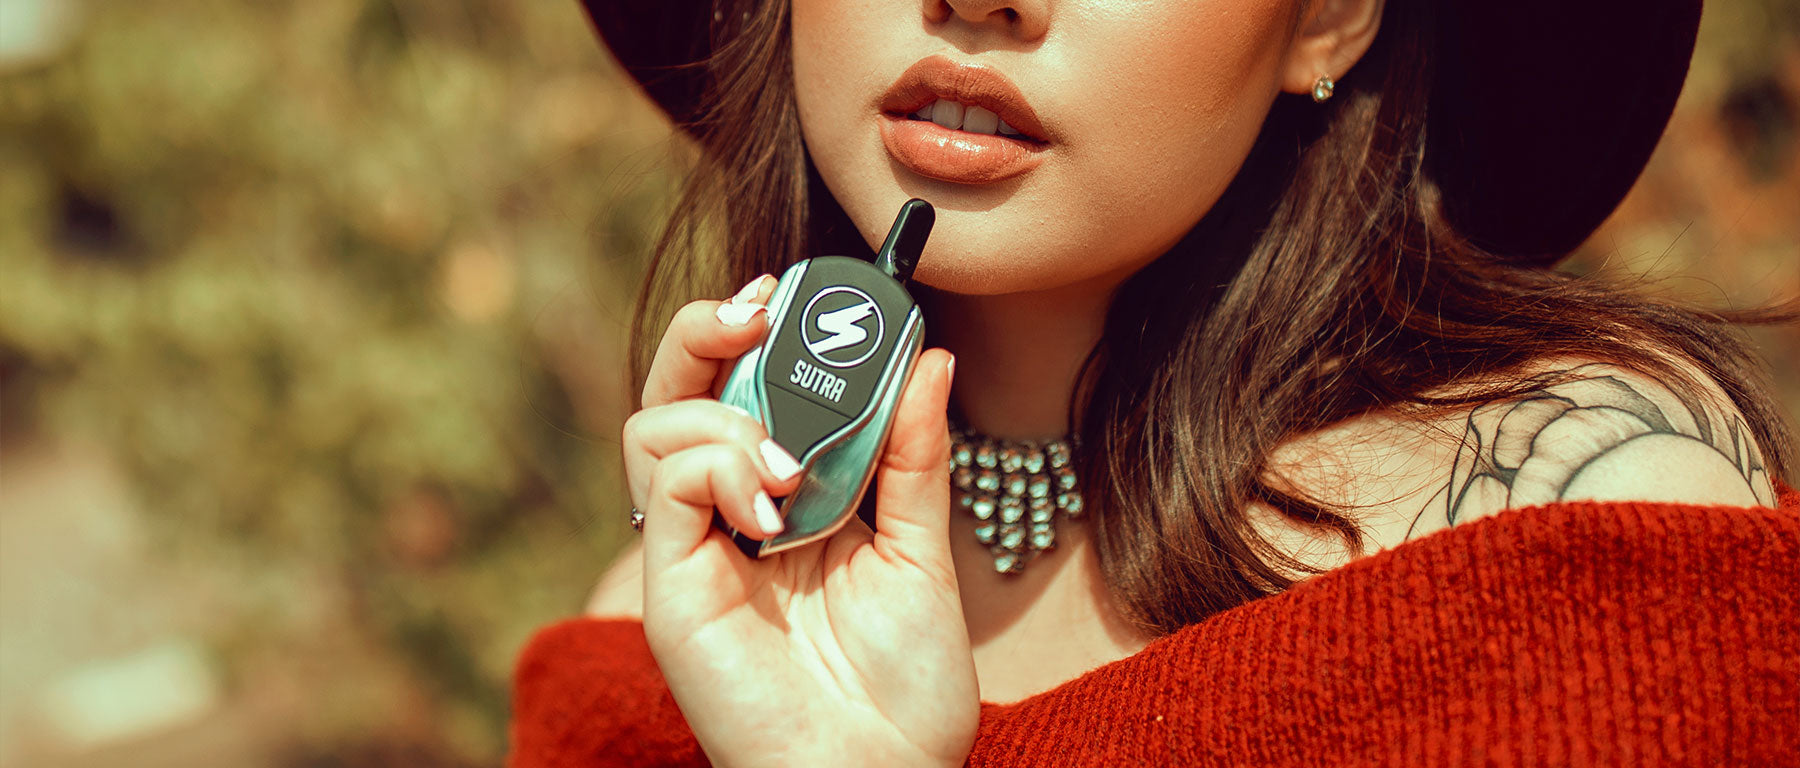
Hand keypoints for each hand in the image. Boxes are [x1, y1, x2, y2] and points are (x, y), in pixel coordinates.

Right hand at [622, 275, 977, 767]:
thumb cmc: (902, 690)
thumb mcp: (921, 552)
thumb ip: (912, 458)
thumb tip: (928, 357)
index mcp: (781, 504)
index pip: (744, 393)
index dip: (758, 335)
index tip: (799, 292)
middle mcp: (727, 519)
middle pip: (677, 392)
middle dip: (708, 329)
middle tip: (759, 306)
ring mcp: (695, 552)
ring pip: (654, 426)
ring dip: (725, 413)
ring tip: (788, 466)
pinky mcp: (673, 589)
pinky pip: (664, 487)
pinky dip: (714, 465)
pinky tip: (771, 504)